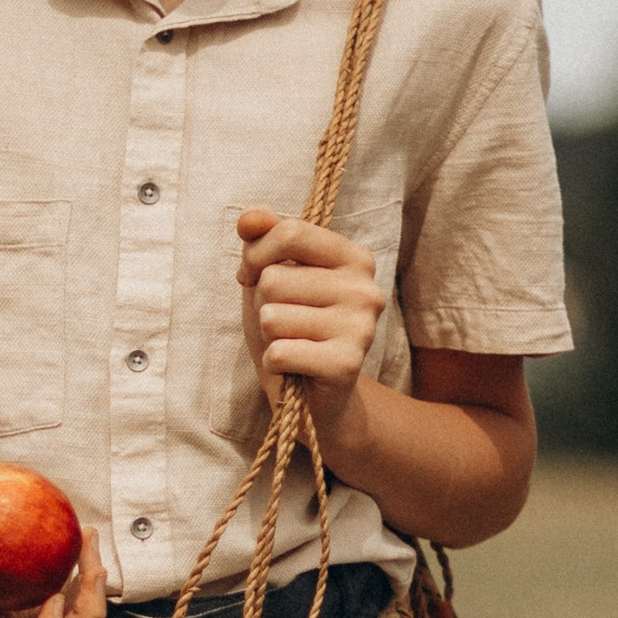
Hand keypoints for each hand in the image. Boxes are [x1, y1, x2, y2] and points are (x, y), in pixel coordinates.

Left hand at [236, 207, 385, 425]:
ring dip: (269, 336)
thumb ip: (262, 239)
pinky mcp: (346, 364)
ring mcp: (361, 327)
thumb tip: (250, 218)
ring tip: (293, 344)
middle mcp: (366, 288)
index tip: (252, 275)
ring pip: (272, 316)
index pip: (291, 232)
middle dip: (264, 304)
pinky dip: (274, 362)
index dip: (256, 255)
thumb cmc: (292, 329)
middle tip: (284, 324)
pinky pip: (279, 351)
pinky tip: (295, 367)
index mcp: (355, 258)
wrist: (316, 400)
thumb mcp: (271, 276)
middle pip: (275, 279)